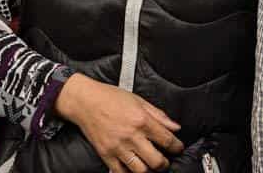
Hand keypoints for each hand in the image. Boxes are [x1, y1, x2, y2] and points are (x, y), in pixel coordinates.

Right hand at [54, 73, 183, 171]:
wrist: (85, 101)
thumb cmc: (110, 97)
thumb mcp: (138, 100)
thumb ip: (159, 115)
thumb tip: (175, 126)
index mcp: (141, 120)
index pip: (167, 140)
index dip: (177, 147)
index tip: (177, 148)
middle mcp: (131, 136)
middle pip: (156, 161)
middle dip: (165, 164)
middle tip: (165, 160)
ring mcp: (118, 147)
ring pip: (141, 171)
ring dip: (148, 170)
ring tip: (149, 164)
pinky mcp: (106, 154)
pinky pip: (121, 172)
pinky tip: (133, 167)